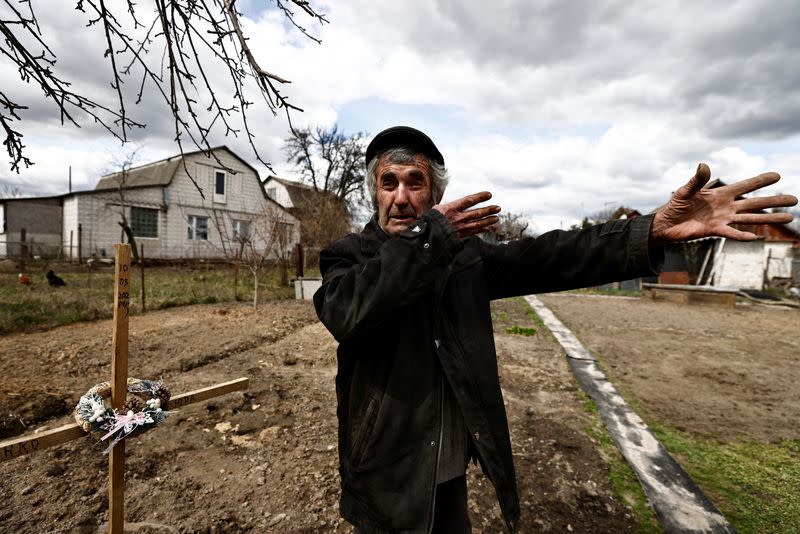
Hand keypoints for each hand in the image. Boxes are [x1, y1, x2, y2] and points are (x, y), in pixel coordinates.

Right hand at [433, 191, 500, 237]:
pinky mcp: (460, 236)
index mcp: (451, 209)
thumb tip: (449, 206)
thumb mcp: (436, 210)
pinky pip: (473, 232)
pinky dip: (480, 230)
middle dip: (489, 210)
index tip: (489, 194)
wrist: (427, 237)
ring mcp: (460, 228)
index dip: (480, 197)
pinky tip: (486, 229)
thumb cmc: (429, 222)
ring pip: (478, 223)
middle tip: (498, 208)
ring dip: (488, 221)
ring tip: (496, 218)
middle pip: (477, 213)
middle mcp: (458, 218)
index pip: (469, 200)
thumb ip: (446, 207)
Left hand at [650, 163, 796, 244]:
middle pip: (754, 203)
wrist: (665, 225)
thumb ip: (696, 180)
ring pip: (750, 219)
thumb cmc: (675, 206)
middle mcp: (726, 207)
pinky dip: (742, 236)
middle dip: (774, 201)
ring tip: (788, 218)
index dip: (760, 181)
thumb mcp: (685, 191)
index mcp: (720, 194)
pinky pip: (732, 233)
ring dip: (768, 218)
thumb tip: (704, 165)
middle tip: (795, 199)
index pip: (745, 186)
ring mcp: (722, 220)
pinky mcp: (714, 231)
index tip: (777, 175)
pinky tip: (756, 237)